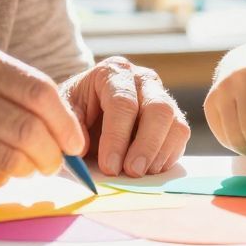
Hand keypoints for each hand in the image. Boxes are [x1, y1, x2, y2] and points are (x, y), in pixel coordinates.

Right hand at [0, 41, 85, 187]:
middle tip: (56, 162)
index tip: (75, 140)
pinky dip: (0, 177)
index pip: (38, 91)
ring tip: (30, 167)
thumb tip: (61, 127)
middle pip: (28, 130)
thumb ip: (9, 87)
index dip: (65, 121)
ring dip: (28, 170)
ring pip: (9, 159)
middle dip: (52, 154)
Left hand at [63, 56, 189, 176]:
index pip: (122, 103)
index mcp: (113, 72)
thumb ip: (70, 127)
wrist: (87, 106)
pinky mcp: (172, 115)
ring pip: (174, 122)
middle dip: (145, 145)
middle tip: (132, 172)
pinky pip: (180, 135)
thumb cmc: (75, 109)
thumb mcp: (64, 112)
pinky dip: (168, 155)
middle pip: (158, 109)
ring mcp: (161, 95)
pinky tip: (149, 168)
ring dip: (159, 153)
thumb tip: (82, 149)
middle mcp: (142, 79)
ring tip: (139, 173)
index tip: (109, 167)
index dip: (117, 137)